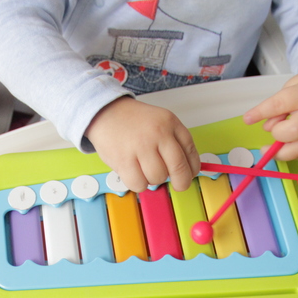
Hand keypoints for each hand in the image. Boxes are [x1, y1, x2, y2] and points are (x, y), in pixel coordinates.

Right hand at [85, 97, 200, 191]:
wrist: (105, 113)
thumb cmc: (134, 121)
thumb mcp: (161, 121)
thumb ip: (175, 141)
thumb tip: (187, 169)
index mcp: (170, 123)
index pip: (190, 152)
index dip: (193, 169)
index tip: (190, 174)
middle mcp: (157, 134)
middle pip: (178, 168)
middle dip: (181, 182)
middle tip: (178, 185)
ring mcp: (140, 147)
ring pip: (158, 178)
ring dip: (154, 179)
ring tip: (146, 169)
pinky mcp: (123, 161)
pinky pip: (139, 184)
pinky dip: (139, 184)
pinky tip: (135, 173)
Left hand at [243, 66, 297, 160]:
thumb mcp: (291, 86)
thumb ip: (278, 104)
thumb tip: (267, 126)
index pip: (279, 104)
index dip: (261, 113)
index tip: (247, 119)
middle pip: (295, 131)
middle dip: (278, 134)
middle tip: (272, 131)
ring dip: (281, 152)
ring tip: (269, 149)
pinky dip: (292, 155)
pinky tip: (283, 149)